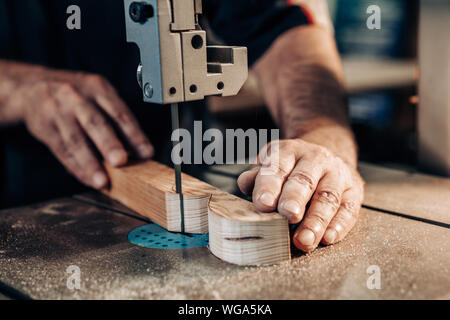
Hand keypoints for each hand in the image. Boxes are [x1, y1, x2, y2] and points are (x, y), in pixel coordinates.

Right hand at [14, 68, 153, 188]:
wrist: (31, 86)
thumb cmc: (75, 94)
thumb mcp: (97, 95)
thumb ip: (116, 119)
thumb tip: (137, 149)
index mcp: (97, 87)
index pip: (119, 112)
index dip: (135, 134)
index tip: (147, 152)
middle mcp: (76, 96)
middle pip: (95, 122)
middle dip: (109, 144)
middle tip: (121, 161)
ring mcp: (57, 111)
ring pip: (75, 140)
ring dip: (90, 164)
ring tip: (102, 180)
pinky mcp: (43, 127)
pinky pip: (62, 150)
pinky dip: (76, 168)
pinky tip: (87, 179)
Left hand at [238, 139, 363, 251]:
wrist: (326, 154)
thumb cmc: (290, 167)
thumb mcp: (270, 164)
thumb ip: (257, 176)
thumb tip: (245, 183)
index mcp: (289, 151)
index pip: (278, 168)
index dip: (269, 186)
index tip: (263, 204)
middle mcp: (315, 159)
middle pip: (304, 180)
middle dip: (295, 199)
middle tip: (287, 216)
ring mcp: (337, 173)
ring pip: (327, 197)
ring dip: (316, 220)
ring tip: (305, 240)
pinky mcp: (354, 189)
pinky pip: (349, 208)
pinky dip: (339, 225)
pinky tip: (328, 238)